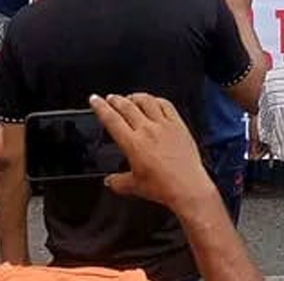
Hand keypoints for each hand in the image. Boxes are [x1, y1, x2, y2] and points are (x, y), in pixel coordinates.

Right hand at [92, 93, 220, 216]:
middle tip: (110, 98)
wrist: (188, 187)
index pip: (111, 119)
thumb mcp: (134, 187)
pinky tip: (155, 102)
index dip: (100, 107)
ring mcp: (164, 125)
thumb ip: (118, 182)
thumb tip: (110, 181)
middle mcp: (148, 130)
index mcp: (133, 143)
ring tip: (130, 97)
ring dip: (135, 96)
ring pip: (147, 101)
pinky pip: (167, 105)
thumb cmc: (164, 186)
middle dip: (115, 99)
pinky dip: (157, 100)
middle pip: (127, 106)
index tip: (95, 100)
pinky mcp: (179, 125)